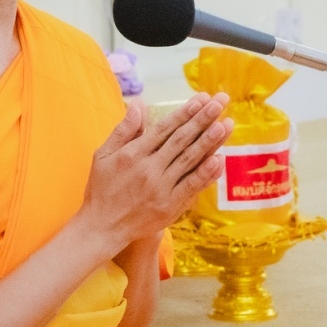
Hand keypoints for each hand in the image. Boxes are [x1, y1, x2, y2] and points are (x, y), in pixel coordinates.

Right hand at [79, 93, 229, 251]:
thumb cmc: (102, 188)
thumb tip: (138, 104)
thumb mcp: (103, 155)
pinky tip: (219, 159)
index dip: (185, 112)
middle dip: (203, 119)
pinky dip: (206, 173)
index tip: (202, 99)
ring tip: (225, 124)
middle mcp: (149, 169)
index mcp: (133, 154)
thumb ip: (123, 129)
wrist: (102, 228)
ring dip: (209, 142)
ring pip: (189, 160)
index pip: (165, 128)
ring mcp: (161, 189)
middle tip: (220, 102)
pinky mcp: (169, 206)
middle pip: (181, 140)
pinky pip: (191, 186)